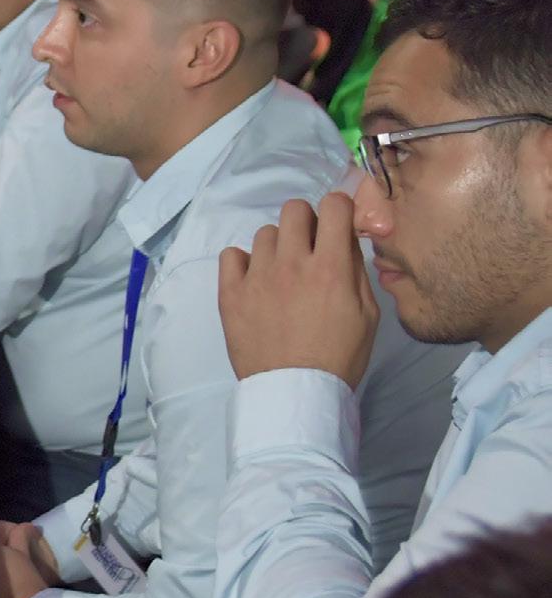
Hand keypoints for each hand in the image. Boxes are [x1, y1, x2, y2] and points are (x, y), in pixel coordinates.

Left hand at [219, 193, 378, 385]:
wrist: (294, 390)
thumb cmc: (339, 356)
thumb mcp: (367, 314)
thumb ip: (355, 271)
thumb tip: (345, 240)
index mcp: (330, 267)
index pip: (334, 207)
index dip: (339, 210)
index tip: (338, 224)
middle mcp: (291, 264)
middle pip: (294, 209)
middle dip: (306, 221)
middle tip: (309, 247)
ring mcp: (256, 277)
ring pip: (264, 233)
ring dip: (277, 246)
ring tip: (282, 273)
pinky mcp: (229, 293)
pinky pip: (231, 255)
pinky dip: (244, 262)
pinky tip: (255, 281)